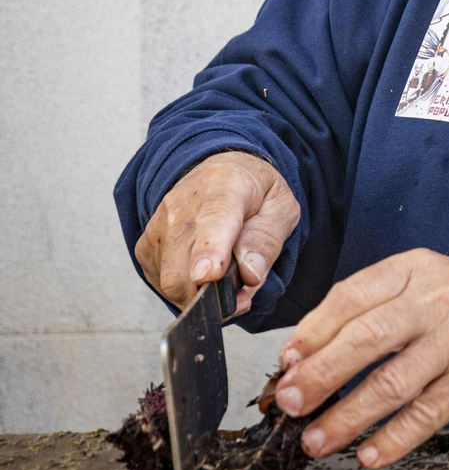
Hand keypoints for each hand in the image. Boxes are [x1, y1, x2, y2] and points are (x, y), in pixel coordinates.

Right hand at [133, 151, 298, 313]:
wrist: (220, 172)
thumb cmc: (255, 192)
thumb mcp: (281, 207)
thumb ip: (268, 239)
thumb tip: (250, 274)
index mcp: (224, 187)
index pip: (213, 222)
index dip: (209, 251)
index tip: (209, 275)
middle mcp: (182, 205)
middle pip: (184, 265)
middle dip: (212, 294)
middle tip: (241, 297)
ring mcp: (158, 225)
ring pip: (170, 281)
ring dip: (200, 295)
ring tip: (226, 282)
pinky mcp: (146, 246)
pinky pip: (160, 283)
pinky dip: (185, 291)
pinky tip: (204, 276)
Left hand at [272, 248, 448, 468]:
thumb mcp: (417, 283)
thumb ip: (366, 309)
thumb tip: (301, 354)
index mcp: (413, 270)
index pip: (351, 297)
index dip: (313, 332)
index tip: (286, 363)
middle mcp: (437, 302)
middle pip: (368, 340)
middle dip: (320, 375)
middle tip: (290, 403)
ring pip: (393, 384)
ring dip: (347, 417)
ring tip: (316, 440)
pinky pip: (427, 415)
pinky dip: (393, 439)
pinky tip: (368, 454)